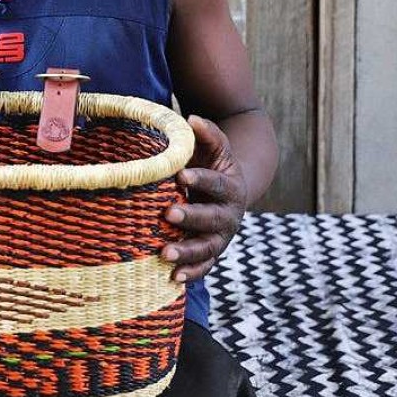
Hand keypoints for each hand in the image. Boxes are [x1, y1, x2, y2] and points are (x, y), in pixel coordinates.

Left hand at [161, 116, 247, 282]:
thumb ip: (206, 133)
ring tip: (164, 253)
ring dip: (187, 251)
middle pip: (212, 218)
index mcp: (231, 187)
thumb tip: (192, 119)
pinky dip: (191, 273)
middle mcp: (229, 215)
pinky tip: (172, 277)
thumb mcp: (215, 148)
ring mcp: (221, 238)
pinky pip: (204, 267)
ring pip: (207, 247)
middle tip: (167, 214)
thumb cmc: (213, 165)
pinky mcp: (212, 253)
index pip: (216, 183)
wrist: (228, 193)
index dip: (200, 180)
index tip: (180, 176)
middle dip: (191, 217)